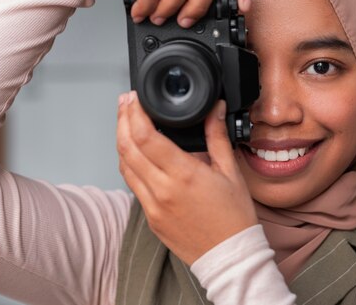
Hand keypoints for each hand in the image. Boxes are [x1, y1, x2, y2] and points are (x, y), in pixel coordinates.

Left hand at [116, 91, 257, 264]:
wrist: (230, 257)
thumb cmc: (234, 218)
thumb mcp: (230, 172)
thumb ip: (217, 136)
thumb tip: (215, 108)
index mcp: (183, 175)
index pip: (146, 136)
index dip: (134, 113)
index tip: (135, 99)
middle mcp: (162, 190)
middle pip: (127, 147)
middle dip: (122, 119)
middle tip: (125, 103)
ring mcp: (152, 205)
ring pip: (124, 165)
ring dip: (121, 140)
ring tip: (126, 121)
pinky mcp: (150, 217)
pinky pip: (131, 184)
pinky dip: (128, 163)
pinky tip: (135, 151)